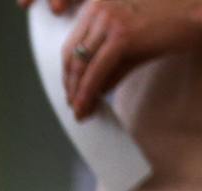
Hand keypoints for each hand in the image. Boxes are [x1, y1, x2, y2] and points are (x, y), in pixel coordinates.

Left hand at [23, 0, 201, 118]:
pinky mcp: (121, 36)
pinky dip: (87, 94)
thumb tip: (94, 88)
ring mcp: (109, 20)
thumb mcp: (133, 39)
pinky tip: (86, 107)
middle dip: (71, 85)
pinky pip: (96, 72)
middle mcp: (100, 9)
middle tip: (75, 105)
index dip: (69, 72)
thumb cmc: (173, 22)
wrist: (199, 12)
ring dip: (78, 94)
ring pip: (81, 66)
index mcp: (98, 4)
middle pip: (72, 55)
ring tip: (81, 112)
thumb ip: (111, 60)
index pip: (72, 44)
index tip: (71, 89)